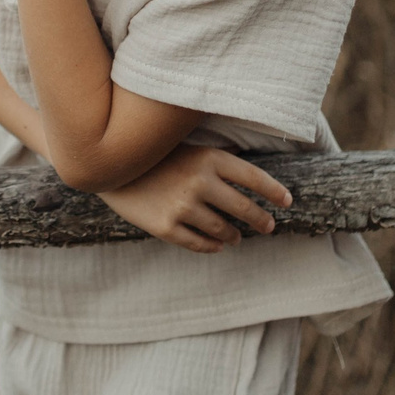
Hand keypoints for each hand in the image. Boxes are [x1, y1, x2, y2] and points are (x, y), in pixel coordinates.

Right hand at [97, 142, 291, 255]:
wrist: (107, 166)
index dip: (274, 192)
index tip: (287, 202)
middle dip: (261, 220)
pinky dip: (213, 247)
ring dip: (235, 235)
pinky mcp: (166, 227)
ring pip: (224, 230)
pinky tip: (218, 245)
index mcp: (209, 158)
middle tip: (268, 226)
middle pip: (244, 209)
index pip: (254, 178)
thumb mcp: (187, 147)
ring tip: (237, 237)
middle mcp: (200, 182)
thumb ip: (216, 159)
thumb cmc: (152, 156)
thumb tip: (246, 171)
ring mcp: (183, 207)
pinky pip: (199, 244)